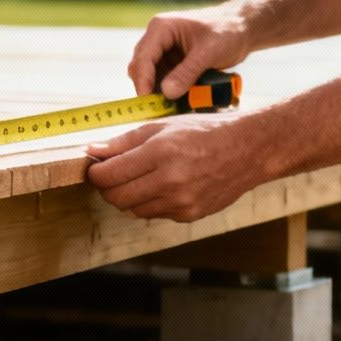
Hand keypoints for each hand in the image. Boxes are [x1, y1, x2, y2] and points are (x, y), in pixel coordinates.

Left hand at [84, 114, 265, 222]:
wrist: (247, 150)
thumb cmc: (204, 132)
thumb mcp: (163, 126)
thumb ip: (124, 141)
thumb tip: (93, 151)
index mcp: (160, 153)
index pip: (108, 175)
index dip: (95, 173)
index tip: (96, 168)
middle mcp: (169, 180)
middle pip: (116, 198)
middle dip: (106, 188)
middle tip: (111, 176)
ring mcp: (180, 201)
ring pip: (133, 209)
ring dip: (128, 196)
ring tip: (140, 178)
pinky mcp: (189, 214)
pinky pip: (154, 214)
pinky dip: (150, 202)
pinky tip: (162, 186)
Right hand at [128, 5, 251, 98]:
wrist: (243, 28)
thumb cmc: (228, 31)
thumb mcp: (208, 52)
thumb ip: (187, 72)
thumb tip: (167, 93)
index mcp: (161, 28)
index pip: (143, 57)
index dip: (143, 81)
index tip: (148, 102)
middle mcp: (157, 38)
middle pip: (141, 68)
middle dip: (148, 88)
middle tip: (160, 110)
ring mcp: (163, 51)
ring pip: (150, 77)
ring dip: (159, 93)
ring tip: (173, 108)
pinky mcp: (171, 62)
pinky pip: (163, 81)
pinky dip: (169, 92)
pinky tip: (180, 102)